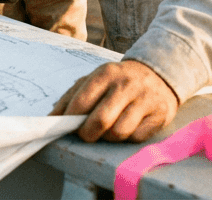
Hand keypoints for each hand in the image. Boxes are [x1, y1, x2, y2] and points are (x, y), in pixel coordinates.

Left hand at [51, 60, 177, 141]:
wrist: (158, 73)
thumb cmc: (118, 81)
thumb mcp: (94, 80)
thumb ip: (71, 97)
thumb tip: (52, 118)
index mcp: (106, 73)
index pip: (82, 102)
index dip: (71, 119)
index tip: (67, 126)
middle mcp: (126, 85)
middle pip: (101, 120)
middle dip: (88, 134)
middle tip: (86, 134)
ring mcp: (145, 100)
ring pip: (118, 132)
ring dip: (108, 137)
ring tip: (108, 129)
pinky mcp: (159, 115)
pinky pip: (136, 137)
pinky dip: (127, 138)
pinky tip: (127, 127)